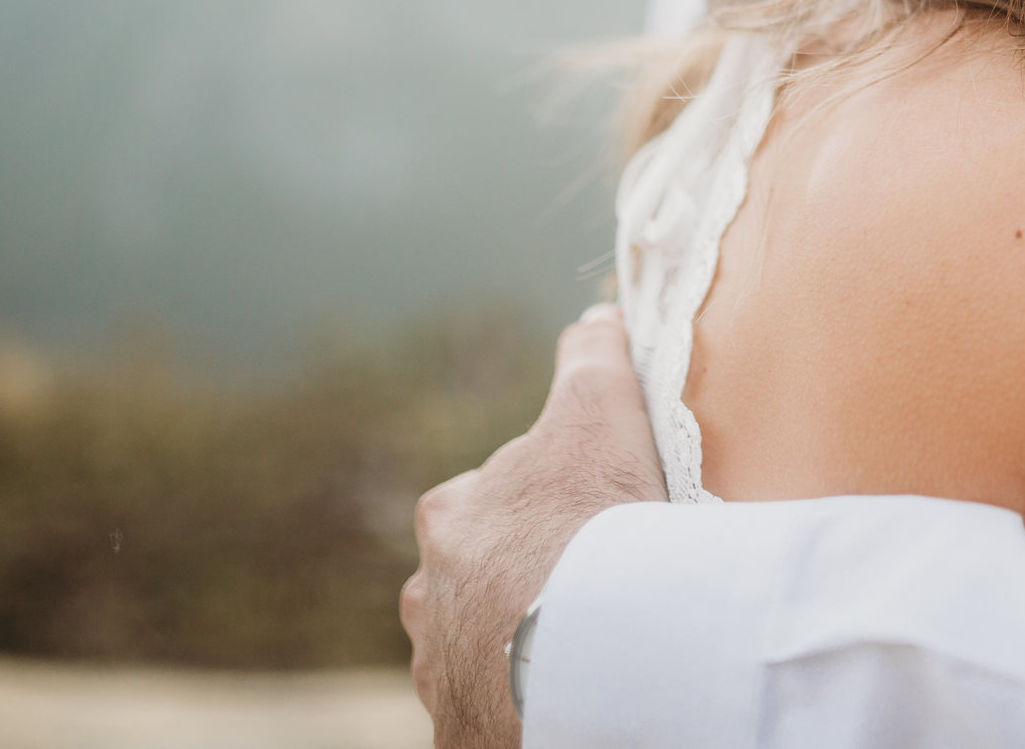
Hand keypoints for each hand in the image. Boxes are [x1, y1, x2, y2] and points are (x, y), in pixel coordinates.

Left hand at [403, 305, 663, 748]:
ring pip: (480, 644)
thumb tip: (594, 316)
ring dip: (519, 641)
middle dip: (525, 575)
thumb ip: (592, 361)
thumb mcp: (598, 415)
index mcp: (450, 517)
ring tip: (584, 645)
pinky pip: (493, 706)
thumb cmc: (593, 528)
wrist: (587, 662)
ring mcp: (441, 667)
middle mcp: (425, 593)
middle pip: (480, 573)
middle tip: (595, 583)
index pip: (498, 497)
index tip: (597, 517)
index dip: (552, 501)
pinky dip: (524, 697)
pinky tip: (566, 687)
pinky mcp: (460, 728)